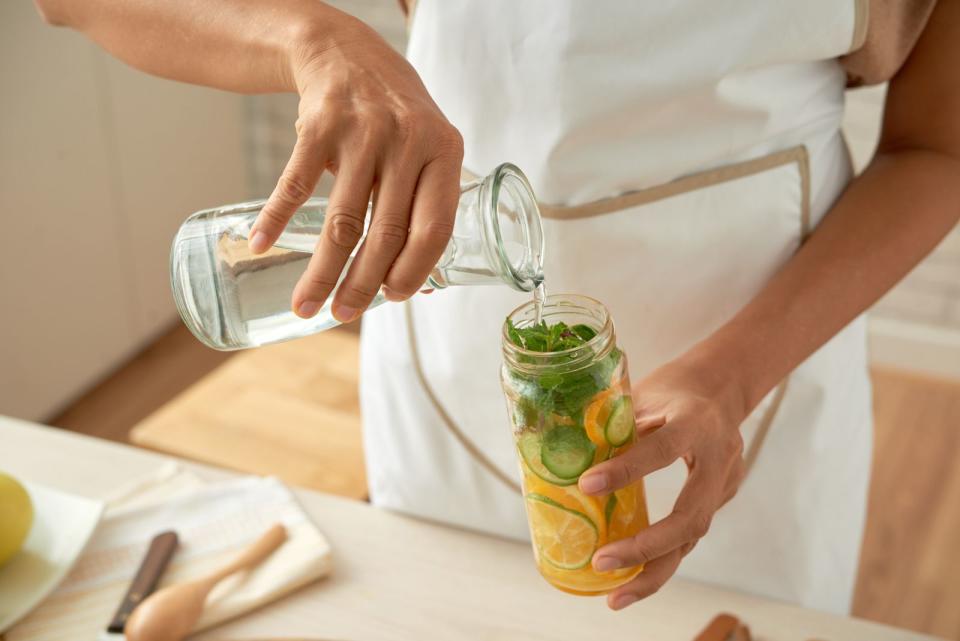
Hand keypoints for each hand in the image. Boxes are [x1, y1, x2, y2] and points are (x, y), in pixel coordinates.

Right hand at [249, 16, 463, 321]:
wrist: (346, 53)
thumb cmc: (395, 117)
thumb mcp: (428, 148)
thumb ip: (425, 205)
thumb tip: (417, 282)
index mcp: (444, 152)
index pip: (434, 227)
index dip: (414, 270)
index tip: (394, 298)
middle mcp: (407, 141)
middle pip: (385, 232)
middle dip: (363, 284)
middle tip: (345, 315)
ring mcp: (362, 132)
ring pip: (342, 220)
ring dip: (321, 271)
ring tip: (308, 304)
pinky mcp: (319, 125)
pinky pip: (296, 184)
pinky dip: (277, 218)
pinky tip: (263, 245)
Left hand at [578, 355, 747, 610]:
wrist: (722, 385)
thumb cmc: (672, 388)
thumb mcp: (642, 393)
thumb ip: (613, 422)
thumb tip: (564, 452)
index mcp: (694, 421)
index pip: (661, 448)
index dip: (625, 470)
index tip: (586, 485)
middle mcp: (718, 456)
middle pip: (690, 517)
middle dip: (645, 547)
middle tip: (601, 562)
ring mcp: (725, 482)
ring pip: (693, 537)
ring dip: (653, 571)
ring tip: (615, 596)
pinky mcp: (720, 498)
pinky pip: (690, 535)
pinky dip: (661, 560)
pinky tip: (632, 581)